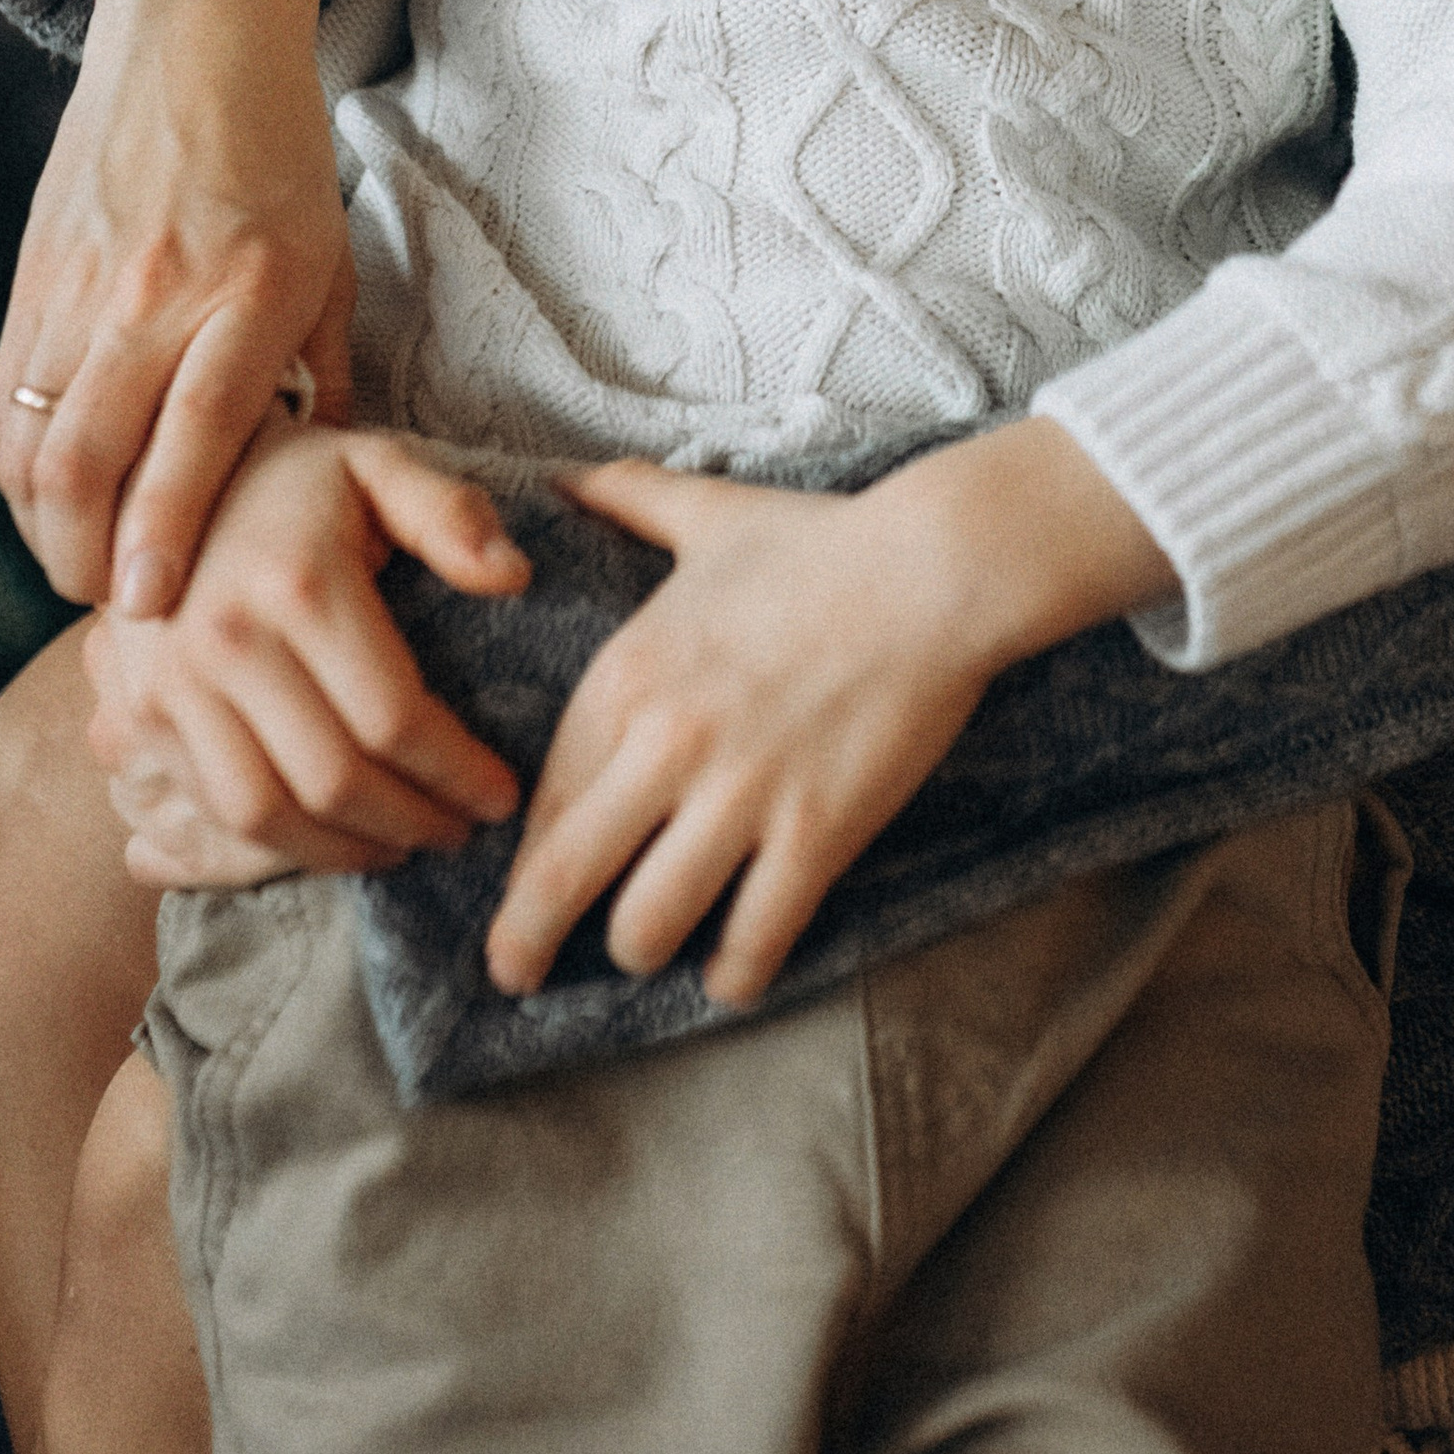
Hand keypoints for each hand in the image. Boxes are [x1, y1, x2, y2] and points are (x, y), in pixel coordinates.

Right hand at [0, 0, 353, 614]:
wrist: (195, 38)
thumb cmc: (282, 159)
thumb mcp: (332, 265)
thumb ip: (323, 378)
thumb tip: (328, 483)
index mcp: (249, 289)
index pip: (196, 432)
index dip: (165, 528)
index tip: (150, 602)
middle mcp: (156, 292)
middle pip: (92, 454)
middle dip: (88, 554)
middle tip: (112, 603)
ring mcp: (82, 283)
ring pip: (34, 435)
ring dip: (44, 521)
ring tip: (77, 563)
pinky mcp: (33, 274)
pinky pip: (8, 394)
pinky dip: (18, 462)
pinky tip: (44, 495)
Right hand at [81, 421, 530, 885]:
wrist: (165, 476)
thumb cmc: (296, 479)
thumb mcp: (380, 466)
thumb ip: (451, 515)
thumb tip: (514, 577)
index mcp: (300, 584)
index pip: (393, 717)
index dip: (456, 772)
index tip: (501, 797)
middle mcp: (226, 642)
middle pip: (333, 780)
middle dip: (411, 823)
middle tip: (460, 833)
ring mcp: (171, 685)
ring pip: (266, 814)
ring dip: (344, 851)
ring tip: (401, 846)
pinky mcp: (140, 715)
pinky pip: (211, 811)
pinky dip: (277, 845)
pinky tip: (331, 837)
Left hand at [486, 417, 1174, 1011]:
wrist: (935, 568)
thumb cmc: (822, 542)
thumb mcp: (708, 516)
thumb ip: (627, 499)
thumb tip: (563, 477)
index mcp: (626, 675)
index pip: (543, 799)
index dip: (525, 856)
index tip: (520, 886)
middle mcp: (664, 744)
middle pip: (560, 881)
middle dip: (523, 944)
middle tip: (517, 975)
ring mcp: (740, 797)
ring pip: (645, 929)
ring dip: (640, 951)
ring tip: (652, 950)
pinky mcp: (814, 836)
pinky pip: (751, 942)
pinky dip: (733, 974)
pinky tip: (730, 973)